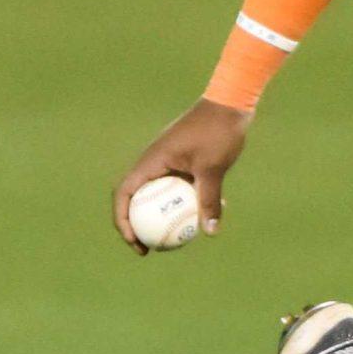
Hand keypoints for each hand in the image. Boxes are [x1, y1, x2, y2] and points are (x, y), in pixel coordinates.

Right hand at [111, 99, 250, 253]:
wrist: (230, 104)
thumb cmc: (217, 132)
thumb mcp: (213, 168)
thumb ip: (208, 199)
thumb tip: (210, 232)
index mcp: (150, 161)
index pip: (124, 194)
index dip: (122, 220)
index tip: (135, 242)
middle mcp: (153, 162)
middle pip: (136, 199)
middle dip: (137, 226)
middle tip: (149, 249)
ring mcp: (167, 161)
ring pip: (157, 195)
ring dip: (161, 217)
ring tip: (171, 241)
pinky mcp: (182, 161)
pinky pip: (176, 188)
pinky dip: (183, 203)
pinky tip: (204, 218)